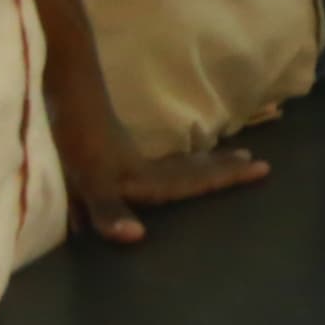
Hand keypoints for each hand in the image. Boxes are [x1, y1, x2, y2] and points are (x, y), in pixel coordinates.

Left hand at [62, 135, 269, 246]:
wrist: (64, 87)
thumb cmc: (72, 136)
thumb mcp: (86, 177)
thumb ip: (109, 209)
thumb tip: (139, 236)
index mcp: (140, 177)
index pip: (190, 181)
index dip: (223, 178)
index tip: (261, 167)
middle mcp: (140, 167)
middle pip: (189, 169)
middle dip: (221, 169)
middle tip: (255, 161)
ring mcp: (125, 157)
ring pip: (173, 163)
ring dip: (201, 164)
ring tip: (227, 158)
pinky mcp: (108, 151)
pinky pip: (152, 162)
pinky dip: (170, 164)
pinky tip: (167, 165)